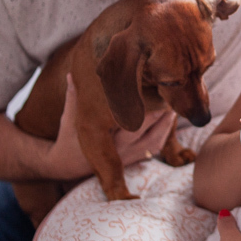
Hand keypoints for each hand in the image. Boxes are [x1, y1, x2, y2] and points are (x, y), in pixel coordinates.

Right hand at [43, 74, 174, 178]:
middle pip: (147, 129)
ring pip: (155, 140)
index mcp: (104, 137)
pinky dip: (164, 134)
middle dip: (161, 112)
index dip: (146, 107)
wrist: (69, 166)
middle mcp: (119, 148)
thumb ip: (72, 97)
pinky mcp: (134, 159)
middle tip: (169, 94)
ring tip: (172, 106)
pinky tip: (168, 119)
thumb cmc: (68, 139)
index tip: (155, 90)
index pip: (130, 121)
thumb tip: (71, 74)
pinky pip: (154, 148)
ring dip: (166, 124)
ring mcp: (128, 156)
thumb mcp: (68, 118)